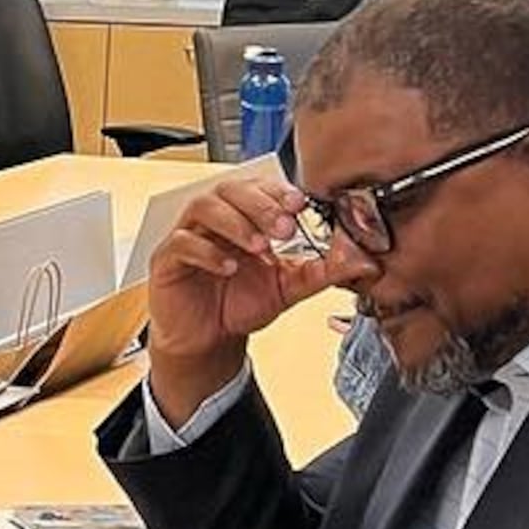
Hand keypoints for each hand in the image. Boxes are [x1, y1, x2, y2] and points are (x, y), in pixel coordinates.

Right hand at [141, 169, 358, 373]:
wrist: (208, 341)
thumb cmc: (239, 304)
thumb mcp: (288, 287)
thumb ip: (321, 271)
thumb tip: (361, 259)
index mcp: (243, 217)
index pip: (258, 187)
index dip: (277, 191)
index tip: (299, 204)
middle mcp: (215, 220)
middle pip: (230, 189)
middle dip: (260, 204)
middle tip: (284, 227)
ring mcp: (189, 236)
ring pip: (203, 207)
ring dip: (235, 222)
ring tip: (258, 246)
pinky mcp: (167, 260)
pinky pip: (182, 243)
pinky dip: (207, 251)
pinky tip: (229, 267)